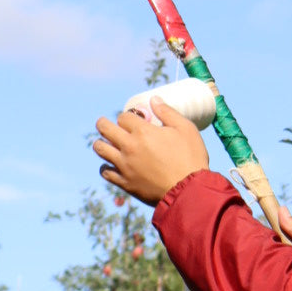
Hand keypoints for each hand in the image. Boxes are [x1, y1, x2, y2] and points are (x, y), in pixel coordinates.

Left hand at [94, 96, 209, 207]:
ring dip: (101, 143)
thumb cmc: (190, 157)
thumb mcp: (186, 129)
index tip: (133, 120)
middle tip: (104, 124)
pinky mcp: (125, 182)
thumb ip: (168, 112)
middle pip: (105, 129)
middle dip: (104, 124)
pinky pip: (105, 172)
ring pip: (101, 149)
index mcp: (143, 132)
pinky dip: (105, 166)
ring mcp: (125, 165)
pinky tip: (110, 164)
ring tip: (105, 142)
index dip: (128, 116)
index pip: (124, 117)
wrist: (188, 190)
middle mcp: (129, 147)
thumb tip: (154, 99)